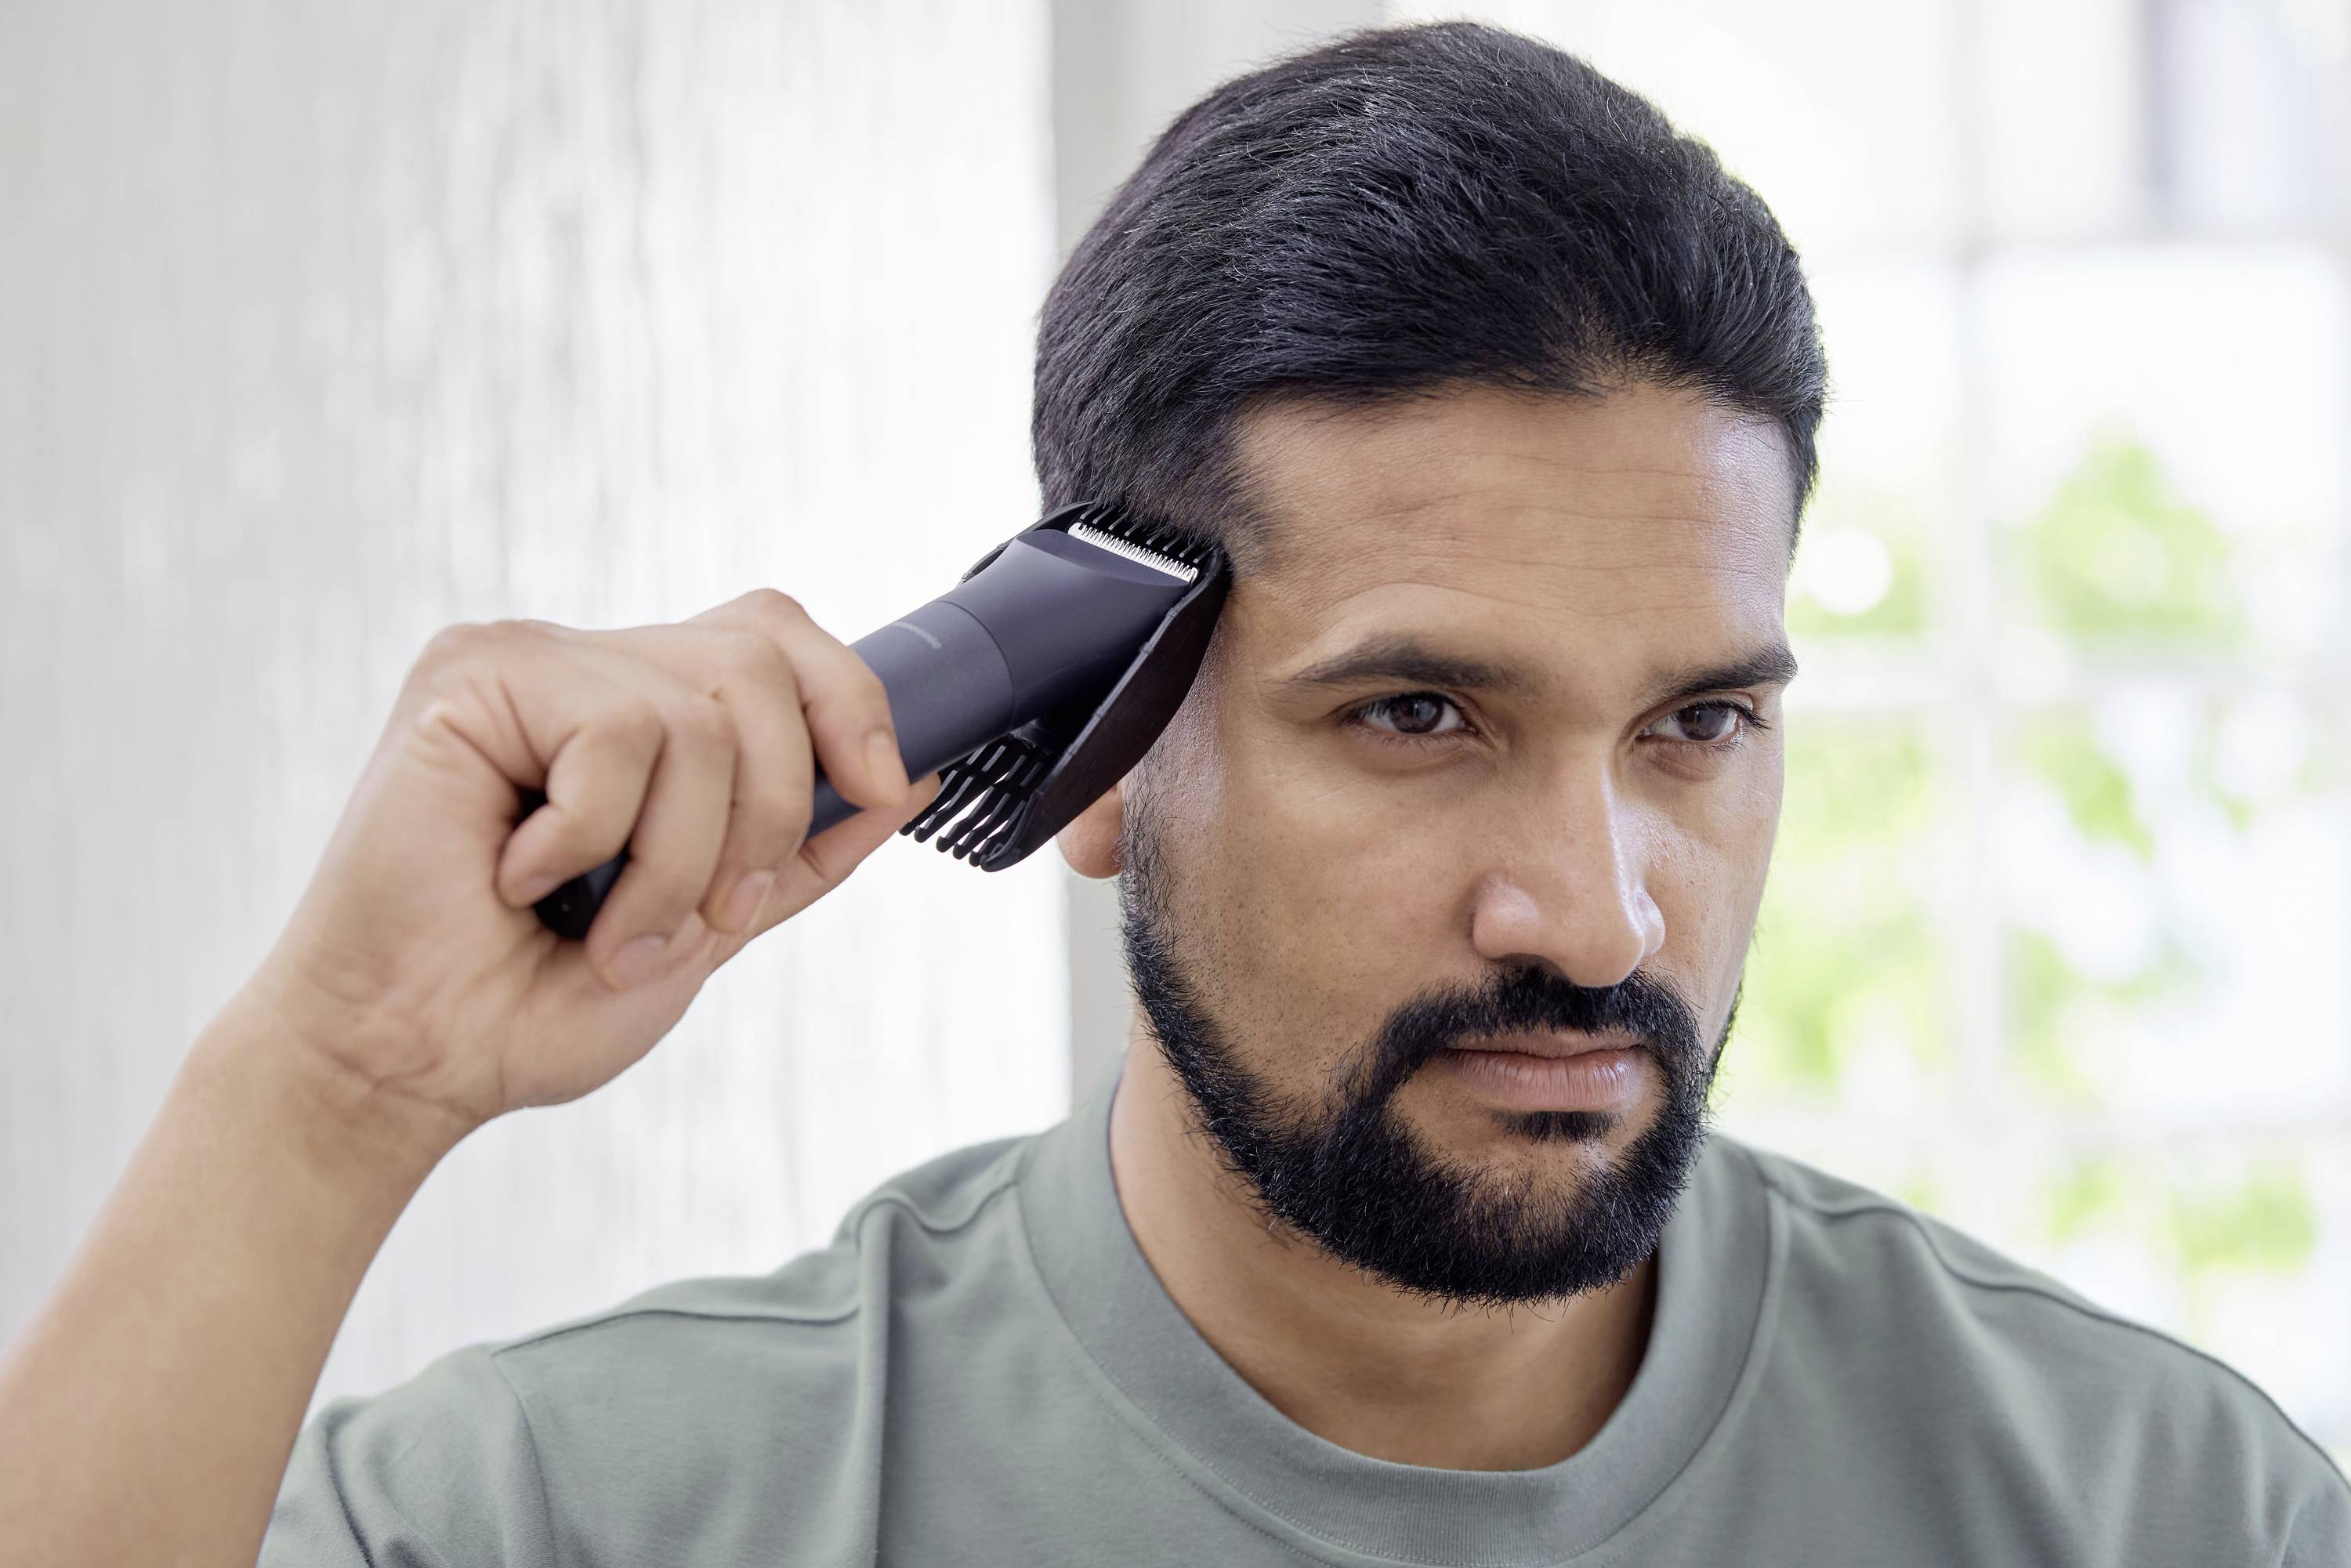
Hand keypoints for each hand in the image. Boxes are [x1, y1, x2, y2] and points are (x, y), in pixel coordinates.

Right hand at [233, 590, 938, 1158]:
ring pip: (699, 715)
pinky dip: (592, 837)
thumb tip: (912, 778)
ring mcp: (529, 663)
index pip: (779, 640)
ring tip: (605, 927)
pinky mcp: (471, 676)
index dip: (849, 702)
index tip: (877, 789)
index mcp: (646, 712)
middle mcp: (591, 666)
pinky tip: (518, 877)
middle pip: (762, 659)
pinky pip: (614, 731)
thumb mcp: (712, 926)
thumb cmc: (534, 1002)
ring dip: (676, 858)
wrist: (412, 1061)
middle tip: (713, 915)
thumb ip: (802, 849)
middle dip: (771, 807)